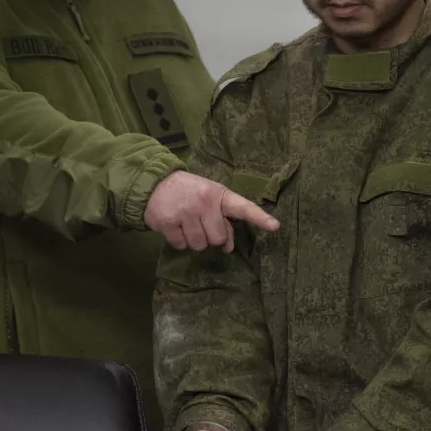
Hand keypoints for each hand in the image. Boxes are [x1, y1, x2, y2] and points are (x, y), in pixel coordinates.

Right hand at [144, 170, 279, 251]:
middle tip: (199, 223)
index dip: (259, 218)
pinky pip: (181, 246)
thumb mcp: (210, 199)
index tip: (275, 226)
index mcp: (219, 195)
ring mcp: (185, 213)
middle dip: (210, 236)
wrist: (155, 183)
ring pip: (199, 245)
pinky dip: (178, 241)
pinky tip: (174, 227)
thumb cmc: (189, 193)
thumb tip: (228, 247)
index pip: (243, 207)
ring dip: (193, 240)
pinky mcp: (168, 223)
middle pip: (217, 239)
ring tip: (186, 224)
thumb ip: (223, 220)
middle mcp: (204, 202)